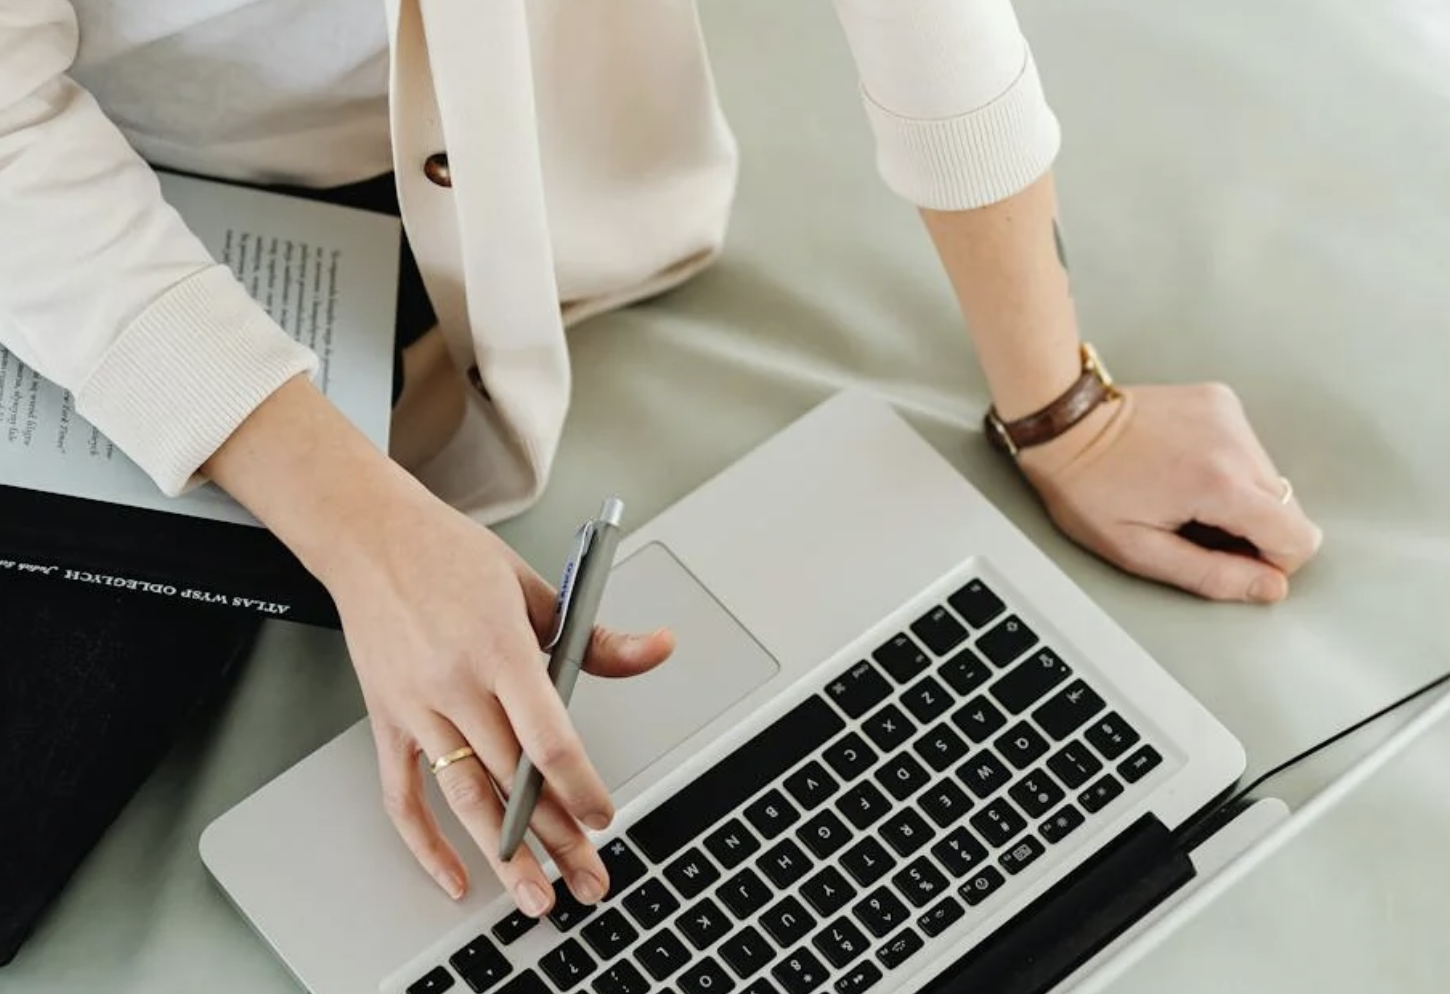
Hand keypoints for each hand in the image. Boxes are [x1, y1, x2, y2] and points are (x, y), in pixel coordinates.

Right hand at [328, 489, 673, 914]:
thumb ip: (594, 636)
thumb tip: (654, 649)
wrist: (370, 536)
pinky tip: (453, 876)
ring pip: (465, 797)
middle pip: (514, 779)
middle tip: (589, 880)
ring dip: (501, 856)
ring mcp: (416, 706)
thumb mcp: (534, 586)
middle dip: (557, 838)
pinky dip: (424, 844)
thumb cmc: (450, 554)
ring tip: (535, 896)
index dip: (580, 787)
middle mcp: (455, 683)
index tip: (603, 818)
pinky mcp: (386, 718)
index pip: (548, 738)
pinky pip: (401, 794)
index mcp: (499, 648)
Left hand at [1016, 383, 1322, 601]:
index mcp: (1221, 484)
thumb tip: (1268, 588)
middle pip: (1287, 508)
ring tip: (1182, 493)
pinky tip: (1183, 466)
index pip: (1298, 537)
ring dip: (1238, 496)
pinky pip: (1247, 447)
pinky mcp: (1220, 399)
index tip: (1229, 558)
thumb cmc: (1087, 489)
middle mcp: (1235, 442)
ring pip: (1268, 478)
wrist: (1064, 426)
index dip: (1271, 561)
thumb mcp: (1140, 550)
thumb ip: (1212, 575)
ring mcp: (1230, 415)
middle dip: (1252, 529)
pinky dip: (1226, 465)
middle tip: (1194, 526)